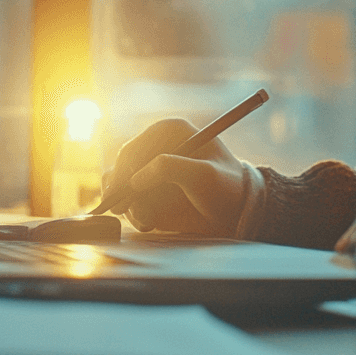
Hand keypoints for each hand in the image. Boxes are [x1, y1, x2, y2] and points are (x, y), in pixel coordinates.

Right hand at [102, 118, 250, 235]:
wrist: (235, 212)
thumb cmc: (225, 187)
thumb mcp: (203, 175)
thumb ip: (170, 170)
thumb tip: (135, 179)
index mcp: (169, 131)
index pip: (135, 147)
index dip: (125, 168)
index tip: (125, 189)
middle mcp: (155, 148)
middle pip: (121, 166)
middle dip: (121, 190)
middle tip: (121, 208)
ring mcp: (148, 171)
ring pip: (120, 187)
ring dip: (128, 205)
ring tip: (147, 220)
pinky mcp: (148, 192)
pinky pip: (128, 203)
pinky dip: (135, 214)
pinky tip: (150, 223)